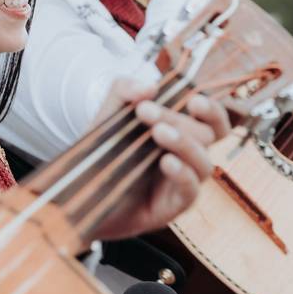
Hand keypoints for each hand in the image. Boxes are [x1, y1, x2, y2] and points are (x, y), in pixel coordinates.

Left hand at [93, 78, 229, 239]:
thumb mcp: (108, 116)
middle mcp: (188, 157)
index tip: (193, 100)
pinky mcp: (173, 206)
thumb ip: (124, 92)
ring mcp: (183, 183)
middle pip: (207, 136)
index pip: (213, 121)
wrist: (79, 197)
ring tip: (158, 132)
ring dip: (184, 143)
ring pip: (204, 163)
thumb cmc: (103, 155)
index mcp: (182, 133)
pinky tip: (166, 161)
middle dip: (178, 120)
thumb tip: (150, 86)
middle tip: (145, 111)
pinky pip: (191, 191)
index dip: (212, 110)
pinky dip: (182, 173)